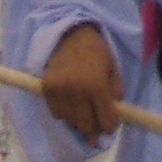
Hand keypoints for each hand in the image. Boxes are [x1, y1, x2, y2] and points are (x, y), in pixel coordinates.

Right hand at [41, 23, 122, 142]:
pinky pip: (56, 114)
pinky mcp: (46, 89)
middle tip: (97, 120)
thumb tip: (113, 120)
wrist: (71, 35)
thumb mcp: (114, 70)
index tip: (109, 126)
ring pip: (70, 122)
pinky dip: (64, 113)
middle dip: (94, 127)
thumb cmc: (97, 52)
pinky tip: (70, 103)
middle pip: (86, 125)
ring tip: (84, 109)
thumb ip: (116, 94)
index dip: (109, 127)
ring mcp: (59, 91)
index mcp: (97, 85)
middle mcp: (77, 90)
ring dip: (78, 120)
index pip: (105, 119)